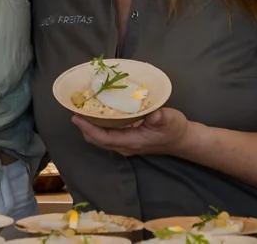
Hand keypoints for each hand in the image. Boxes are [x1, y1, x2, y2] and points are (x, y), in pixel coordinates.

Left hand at [71, 107, 191, 156]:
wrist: (182, 140)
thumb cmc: (175, 129)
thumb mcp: (170, 120)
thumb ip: (160, 117)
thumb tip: (153, 114)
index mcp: (131, 141)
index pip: (103, 137)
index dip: (88, 128)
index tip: (76, 116)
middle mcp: (125, 146)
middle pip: (97, 140)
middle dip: (84, 127)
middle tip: (75, 110)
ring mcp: (126, 145)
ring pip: (101, 139)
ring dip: (90, 127)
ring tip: (82, 111)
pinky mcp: (127, 140)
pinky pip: (107, 136)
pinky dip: (98, 127)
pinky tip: (98, 114)